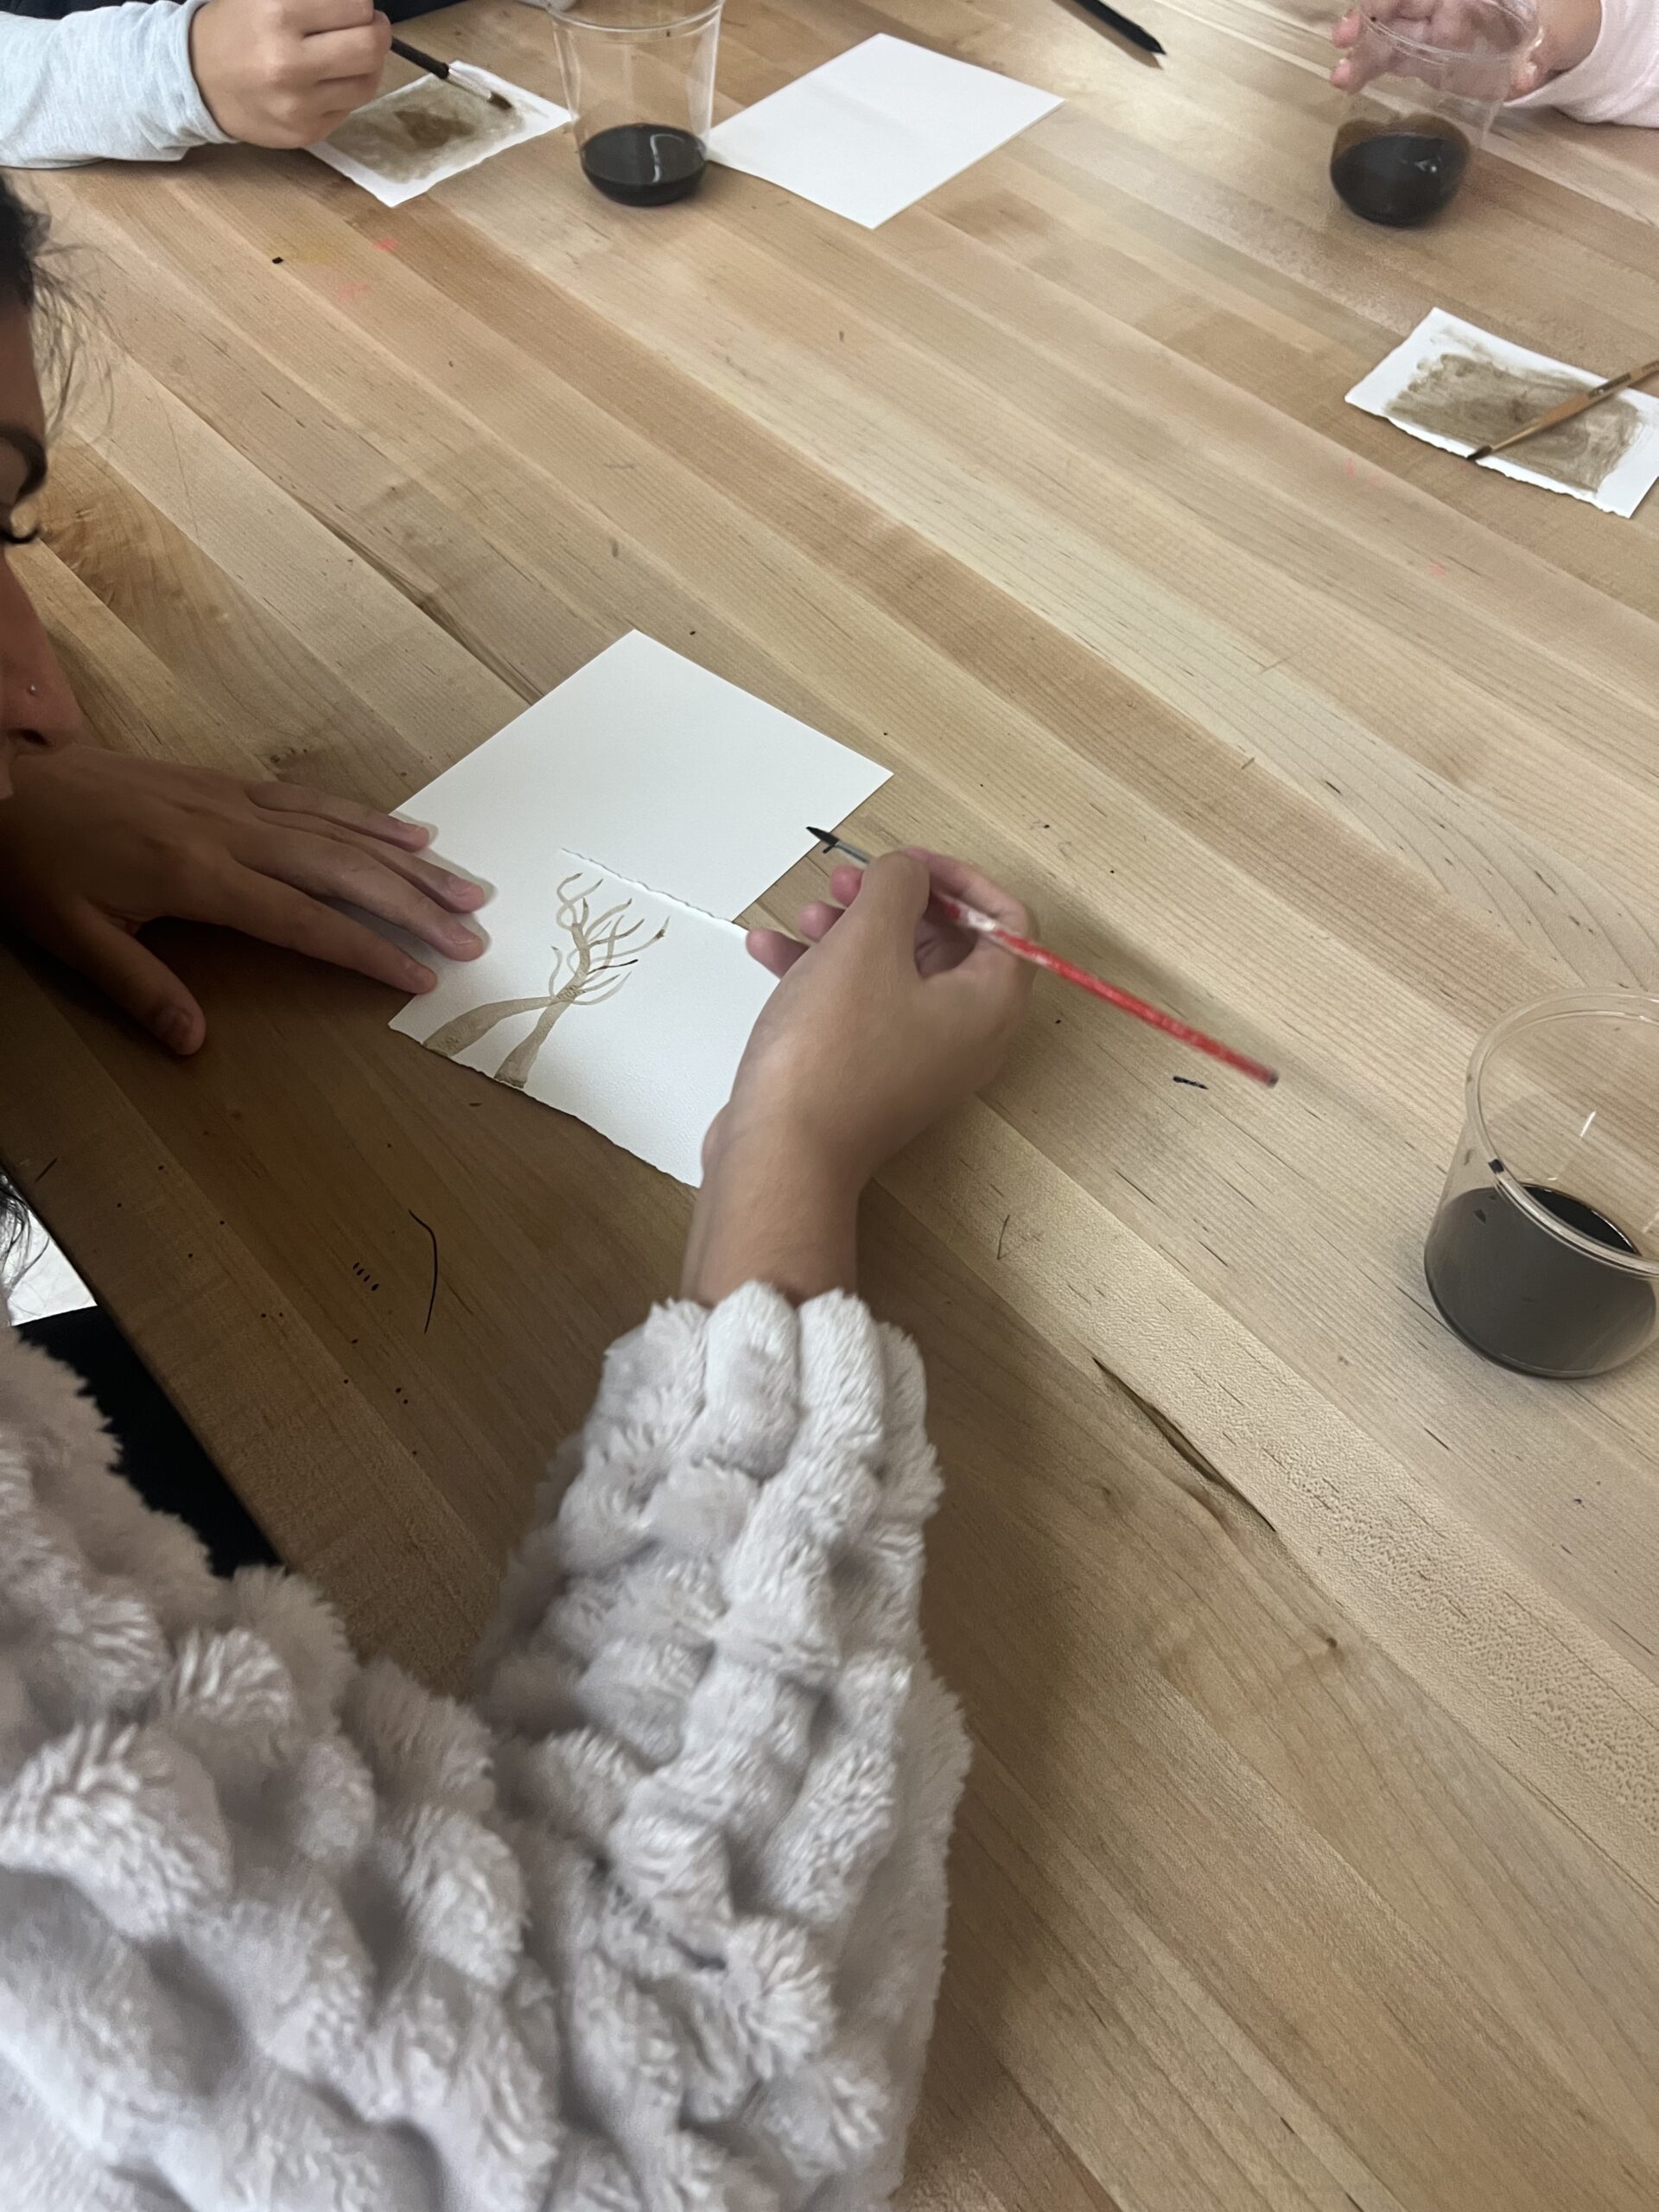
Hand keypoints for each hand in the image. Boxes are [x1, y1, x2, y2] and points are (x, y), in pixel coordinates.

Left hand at [0, 748, 484, 1053]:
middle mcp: (231, 832)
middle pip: (344, 872)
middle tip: (474, 937)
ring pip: (342, 832)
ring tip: (467, 890)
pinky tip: (412, 834)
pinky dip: (370, 818)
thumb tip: (193, 1043)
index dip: (367, 950)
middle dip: (416, 907)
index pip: (304, 921)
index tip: (420, 977)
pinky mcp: (230, 784)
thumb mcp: (74, 937)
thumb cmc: (37, 862)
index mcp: (197, 875)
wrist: (7, 779)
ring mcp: (236, 802)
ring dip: (411, 864)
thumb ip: (139, 989)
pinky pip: (316, 800)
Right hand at [190, 0, 391, 148]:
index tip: (354, 7)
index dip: (360, 5)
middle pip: (371, 46)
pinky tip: (329, 79)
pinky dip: (347, 90)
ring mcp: (298, 104)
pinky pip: (350, 108)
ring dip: (368, 64)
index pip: (355, 6)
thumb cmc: (237, 28)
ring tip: (350, 53)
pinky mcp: (305, 132)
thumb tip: (362, 3)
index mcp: (276, 12)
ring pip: (367, 82)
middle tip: (368, 26)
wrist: (197, 79)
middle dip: (376, 31)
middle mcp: (288, 62)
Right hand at [683, 852, 1032, 1304]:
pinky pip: (858, 1007)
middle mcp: (964, 1036)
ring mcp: (917, 1060)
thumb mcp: (867, 942)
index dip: (960, 880)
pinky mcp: (871, 1076)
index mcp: (987, 1004)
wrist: (781, 1153)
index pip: (1008, 923)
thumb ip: (896, 887)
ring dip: (851, 932)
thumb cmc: (831, 1053)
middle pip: (947, 944)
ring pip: (894, 972)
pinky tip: (770, 950)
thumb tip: (906, 873)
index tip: (907, 862)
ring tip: (806, 913)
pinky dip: (821, 972)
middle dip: (894, 902)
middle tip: (847, 881)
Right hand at [1331, 0, 1596, 95]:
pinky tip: (1346, 80)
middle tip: (1344, 37)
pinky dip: (1370, 67)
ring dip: (1363, 51)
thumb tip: (1525, 75)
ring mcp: (1436, 28)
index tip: (1382, 7)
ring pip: (1392, 32)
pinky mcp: (1429, 56)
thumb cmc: (1567, 18)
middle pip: (1402, 4)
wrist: (1565, 39)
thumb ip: (1545, 50)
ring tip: (1340, 76)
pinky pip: (1395, 56)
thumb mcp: (1566, 28)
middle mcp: (1451, 3)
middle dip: (1371, 16)